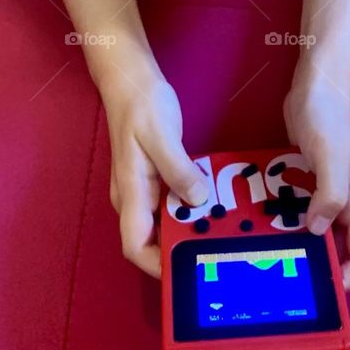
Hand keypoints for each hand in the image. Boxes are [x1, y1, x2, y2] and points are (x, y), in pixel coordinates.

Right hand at [99, 66, 208, 277]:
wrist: (129, 78)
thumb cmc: (141, 105)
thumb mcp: (161, 135)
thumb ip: (178, 170)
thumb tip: (198, 201)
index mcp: (130, 191)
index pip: (134, 245)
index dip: (157, 265)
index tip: (187, 271)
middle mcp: (132, 197)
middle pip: (151, 239)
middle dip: (180, 249)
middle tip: (217, 248)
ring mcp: (141, 188)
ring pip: (162, 222)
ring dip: (187, 228)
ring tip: (220, 229)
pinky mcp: (153, 177)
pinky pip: (170, 202)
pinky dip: (187, 207)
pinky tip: (211, 203)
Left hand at [284, 68, 349, 289]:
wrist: (317, 84)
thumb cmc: (328, 119)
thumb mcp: (331, 157)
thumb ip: (329, 196)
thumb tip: (316, 232)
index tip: (320, 290)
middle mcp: (345, 204)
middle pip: (339, 250)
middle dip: (317, 265)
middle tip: (284, 276)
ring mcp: (325, 192)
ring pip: (314, 232)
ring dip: (294, 242)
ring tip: (264, 252)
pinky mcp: (306, 180)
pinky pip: (297, 209)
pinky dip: (282, 217)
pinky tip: (257, 220)